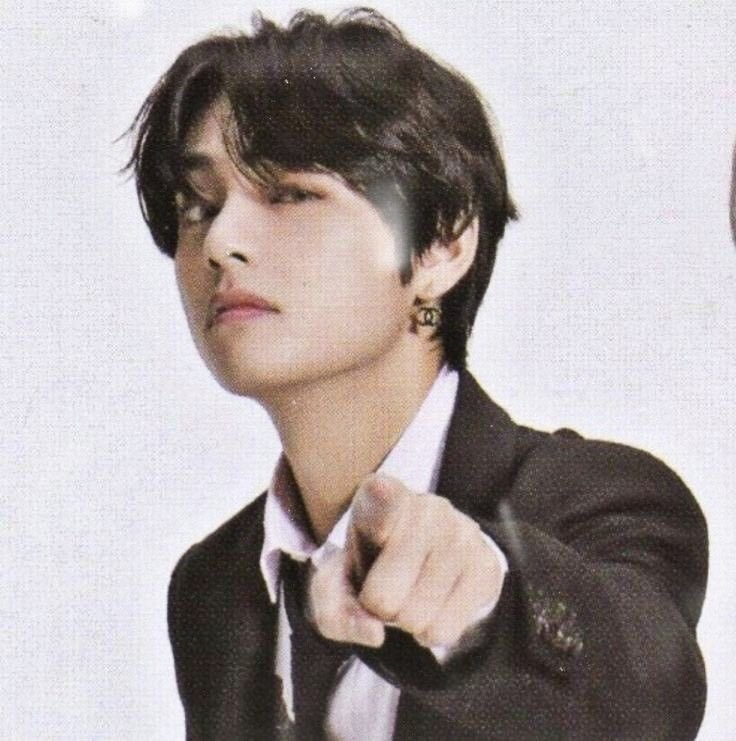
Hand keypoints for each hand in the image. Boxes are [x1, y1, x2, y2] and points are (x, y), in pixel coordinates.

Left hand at [308, 474, 504, 648]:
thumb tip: (374, 633)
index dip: (380, 515)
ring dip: (405, 621)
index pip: (381, 497)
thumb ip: (335, 608)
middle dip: (378, 608)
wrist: (418, 564)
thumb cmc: (369, 568)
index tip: (381, 502)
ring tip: (409, 595)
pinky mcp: (486, 564)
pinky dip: (430, 632)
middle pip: (384, 595)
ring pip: (416, 616)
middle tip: (384, 590)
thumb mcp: (335, 585)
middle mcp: (426, 506)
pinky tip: (431, 607)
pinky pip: (446, 629)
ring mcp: (461, 532)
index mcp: (380, 495)